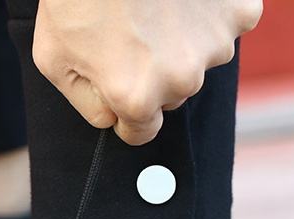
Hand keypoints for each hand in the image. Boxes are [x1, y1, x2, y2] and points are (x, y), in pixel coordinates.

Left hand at [33, 0, 261, 144]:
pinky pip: (227, 22)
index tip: (120, 88)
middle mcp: (182, 79)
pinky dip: (209, 10)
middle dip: (152, 74)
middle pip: (171, 96)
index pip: (141, 131)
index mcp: (137, 97)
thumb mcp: (54, 59)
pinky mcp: (239, 8)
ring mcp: (215, 42)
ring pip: (199, 59)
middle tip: (130, 31)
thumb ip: (87, 103)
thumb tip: (114, 119)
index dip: (126, 112)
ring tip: (154, 6)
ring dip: (181, 41)